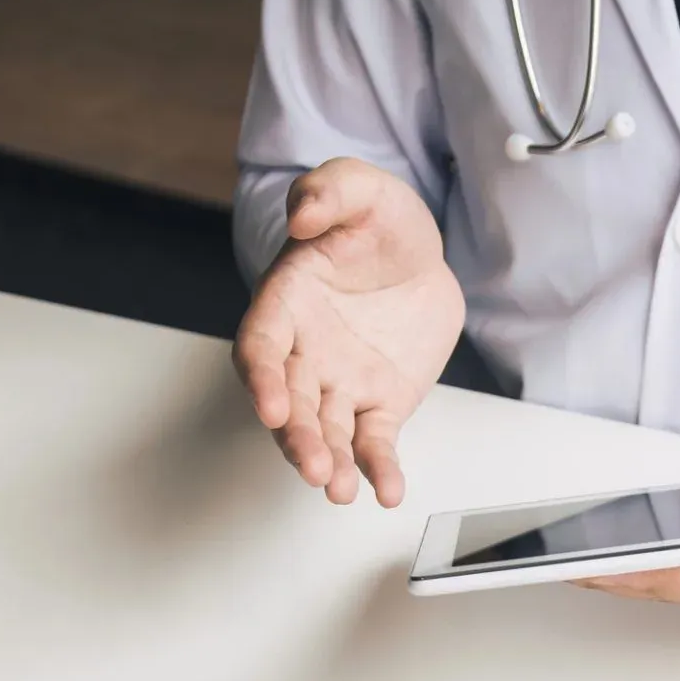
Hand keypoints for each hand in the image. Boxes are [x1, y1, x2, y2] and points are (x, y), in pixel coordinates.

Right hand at [236, 157, 464, 507]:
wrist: (419, 254)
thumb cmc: (377, 221)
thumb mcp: (361, 188)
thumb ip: (329, 191)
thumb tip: (303, 214)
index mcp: (286, 302)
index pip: (260, 346)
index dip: (261, 379)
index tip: (271, 406)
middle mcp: (303, 352)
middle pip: (289, 403)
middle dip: (296, 436)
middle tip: (311, 465)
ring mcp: (339, 383)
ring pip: (326, 431)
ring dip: (328, 462)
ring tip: (337, 490)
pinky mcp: (378, 405)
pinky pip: (373, 444)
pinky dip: (378, 469)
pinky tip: (387, 492)